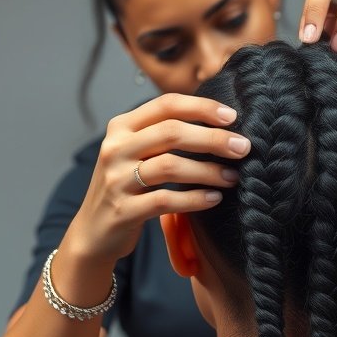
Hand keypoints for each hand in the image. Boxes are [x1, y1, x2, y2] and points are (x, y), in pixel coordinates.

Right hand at [67, 93, 249, 265]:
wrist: (94, 231)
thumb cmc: (127, 186)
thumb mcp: (136, 152)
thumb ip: (164, 134)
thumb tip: (220, 122)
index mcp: (121, 127)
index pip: (166, 105)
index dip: (201, 107)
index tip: (232, 116)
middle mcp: (115, 148)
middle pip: (172, 132)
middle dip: (213, 138)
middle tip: (243, 147)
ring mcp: (116, 179)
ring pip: (170, 166)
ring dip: (208, 171)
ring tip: (232, 177)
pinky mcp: (122, 210)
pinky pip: (165, 200)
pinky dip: (194, 199)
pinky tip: (214, 198)